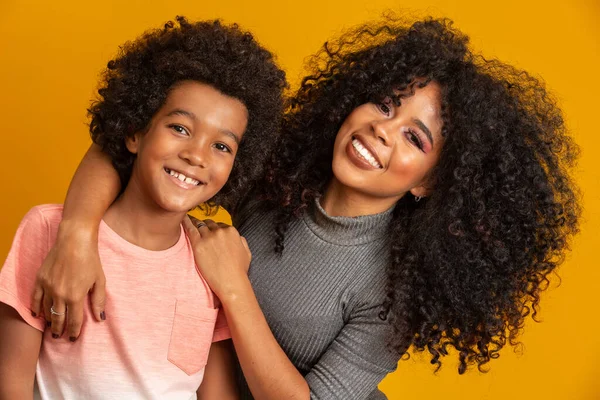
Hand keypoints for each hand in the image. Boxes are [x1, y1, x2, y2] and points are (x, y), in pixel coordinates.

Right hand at [31, 220, 105, 340]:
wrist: (74, 240)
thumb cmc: (90, 259)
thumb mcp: (100, 280)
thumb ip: (99, 300)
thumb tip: (100, 318)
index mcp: (76, 296)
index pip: (73, 320)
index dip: (73, 331)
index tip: (73, 338)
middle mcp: (60, 294)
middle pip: (58, 318)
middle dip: (59, 330)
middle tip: (60, 336)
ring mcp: (48, 287)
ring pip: (46, 310)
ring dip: (48, 320)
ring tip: (51, 327)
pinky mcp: (40, 279)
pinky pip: (34, 298)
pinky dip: (35, 308)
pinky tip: (37, 314)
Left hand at [183, 216, 251, 301]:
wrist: (231, 282)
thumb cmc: (239, 271)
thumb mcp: (246, 252)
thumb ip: (241, 241)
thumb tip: (237, 237)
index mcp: (232, 231)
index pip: (220, 225)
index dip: (215, 228)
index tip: (210, 231)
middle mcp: (220, 231)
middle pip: (209, 223)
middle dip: (205, 225)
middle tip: (199, 226)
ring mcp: (209, 237)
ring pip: (199, 224)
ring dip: (194, 223)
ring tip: (188, 221)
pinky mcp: (198, 244)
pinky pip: (190, 229)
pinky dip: (186, 223)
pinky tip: (182, 220)